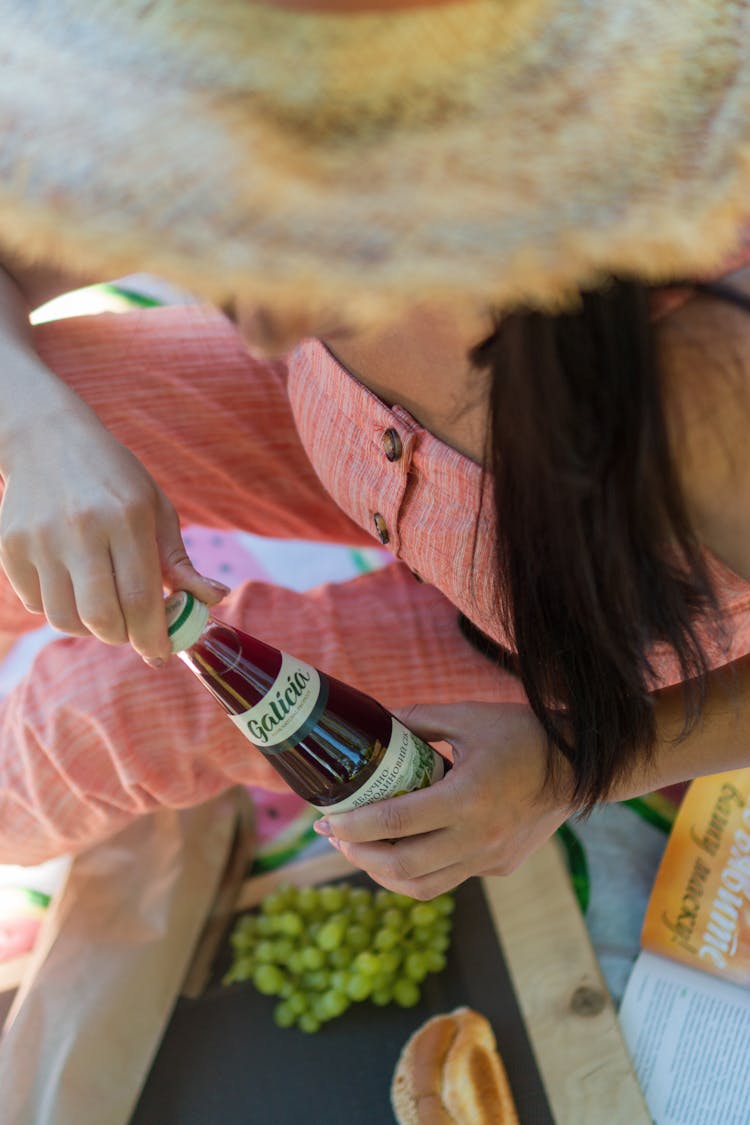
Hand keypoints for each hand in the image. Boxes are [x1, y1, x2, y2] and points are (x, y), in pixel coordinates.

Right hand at [0, 394, 227, 662]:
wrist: (46, 439)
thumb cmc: (113, 478)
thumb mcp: (155, 508)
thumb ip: (179, 561)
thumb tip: (213, 600)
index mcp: (126, 517)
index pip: (140, 598)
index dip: (153, 637)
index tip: (160, 653)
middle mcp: (81, 529)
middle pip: (102, 618)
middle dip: (123, 636)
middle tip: (132, 628)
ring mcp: (39, 539)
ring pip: (64, 619)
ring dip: (89, 628)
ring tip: (102, 606)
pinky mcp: (10, 547)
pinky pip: (36, 604)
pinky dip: (59, 608)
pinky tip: (71, 584)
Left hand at [315, 702, 574, 898]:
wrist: (582, 767)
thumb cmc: (524, 734)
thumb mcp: (468, 716)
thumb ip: (418, 719)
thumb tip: (376, 719)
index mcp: (468, 798)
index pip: (396, 821)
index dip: (354, 826)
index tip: (328, 820)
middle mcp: (478, 837)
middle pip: (402, 866)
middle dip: (358, 856)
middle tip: (335, 838)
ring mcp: (490, 858)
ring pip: (422, 886)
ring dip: (383, 874)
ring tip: (361, 851)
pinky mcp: (499, 866)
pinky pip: (448, 879)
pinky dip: (417, 872)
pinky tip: (403, 850)